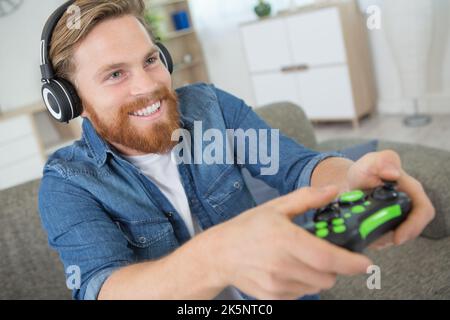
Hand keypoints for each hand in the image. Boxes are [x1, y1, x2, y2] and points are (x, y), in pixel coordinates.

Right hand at [211, 186, 372, 299]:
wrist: (220, 254)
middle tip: (324, 253)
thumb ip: (307, 198)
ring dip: (318, 275)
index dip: (351, 262)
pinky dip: (303, 283)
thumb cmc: (246, 229)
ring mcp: (278, 285)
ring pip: (316, 287)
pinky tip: (288, 269)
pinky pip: (301, 294)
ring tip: (301, 260)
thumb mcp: (276, 207)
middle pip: (328, 277)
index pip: (327, 258)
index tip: (365, 262)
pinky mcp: (274, 297)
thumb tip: (332, 191)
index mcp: (285, 240)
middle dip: (334, 266)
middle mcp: (282, 266)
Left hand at [346, 150, 434, 248]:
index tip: (397, 237)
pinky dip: (379, 239)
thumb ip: (382, 162)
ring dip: (386, 239)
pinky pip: (390, 236)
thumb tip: (393, 173)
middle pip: (414, 227)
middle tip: (378, 241)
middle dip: (397, 237)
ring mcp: (402, 214)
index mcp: (411, 188)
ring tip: (369, 237)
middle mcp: (410, 203)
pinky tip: (367, 237)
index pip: (423, 210)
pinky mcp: (392, 223)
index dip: (414, 226)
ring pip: (401, 234)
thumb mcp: (370, 162)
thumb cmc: (365, 170)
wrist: (352, 181)